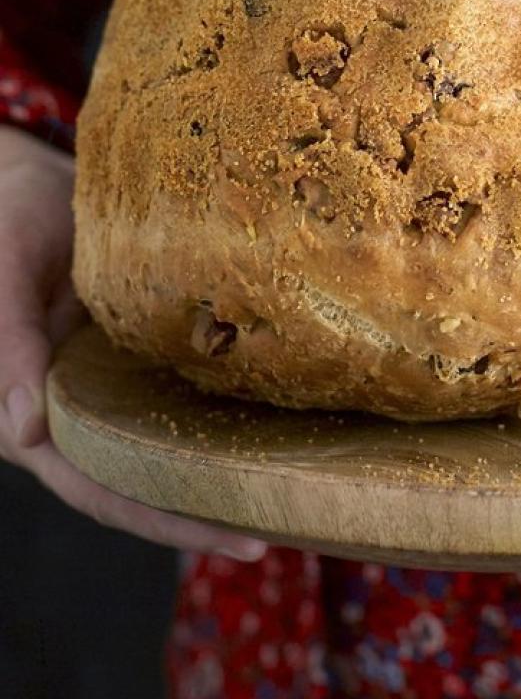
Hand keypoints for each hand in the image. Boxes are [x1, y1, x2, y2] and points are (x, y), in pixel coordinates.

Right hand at [0, 125, 266, 560]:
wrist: (24, 179)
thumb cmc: (4, 217)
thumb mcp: (6, 273)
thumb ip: (8, 347)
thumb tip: (22, 435)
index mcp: (28, 408)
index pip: (99, 487)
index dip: (165, 521)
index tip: (242, 540)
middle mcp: (72, 407)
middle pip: (142, 478)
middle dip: (207, 510)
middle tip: (289, 527)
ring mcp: (105, 381)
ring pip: (163, 442)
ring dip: (217, 468)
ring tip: (293, 485)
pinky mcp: (134, 349)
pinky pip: (176, 390)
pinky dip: (215, 411)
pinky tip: (272, 417)